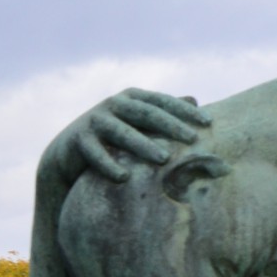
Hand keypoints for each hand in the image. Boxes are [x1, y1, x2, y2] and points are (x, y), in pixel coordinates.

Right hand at [44, 89, 209, 186]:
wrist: (69, 152)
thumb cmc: (113, 137)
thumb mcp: (137, 121)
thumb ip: (162, 111)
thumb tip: (195, 99)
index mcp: (131, 97)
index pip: (161, 101)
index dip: (184, 110)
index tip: (208, 123)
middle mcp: (113, 105)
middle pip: (145, 113)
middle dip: (170, 126)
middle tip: (193, 140)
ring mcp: (94, 121)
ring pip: (121, 132)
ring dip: (143, 145)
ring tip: (164, 160)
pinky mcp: (79, 141)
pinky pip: (95, 153)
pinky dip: (109, 165)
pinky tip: (124, 178)